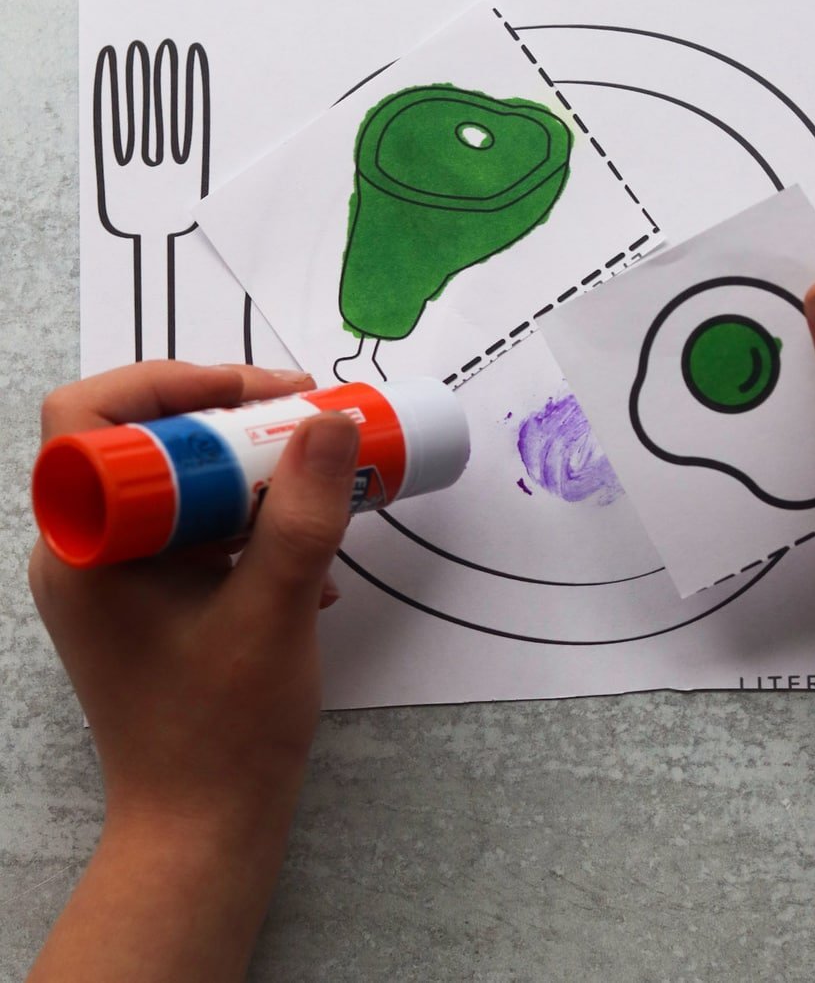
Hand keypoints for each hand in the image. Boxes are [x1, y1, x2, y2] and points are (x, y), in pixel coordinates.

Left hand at [27, 361, 359, 981]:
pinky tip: (311, 563)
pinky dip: (249, 524)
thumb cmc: (222, 729)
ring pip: (173, 485)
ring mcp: (112, 583)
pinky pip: (191, 532)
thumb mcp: (274, 609)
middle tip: (303, 422)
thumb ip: (304, 512)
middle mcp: (83, 554)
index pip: (89, 418)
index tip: (258, 393)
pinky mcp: (144, 605)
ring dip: (247, 472)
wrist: (203, 831)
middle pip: (139, 442)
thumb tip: (332, 420)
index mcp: (84, 547)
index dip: (170, 383)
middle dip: (228, 422)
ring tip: (319, 480)